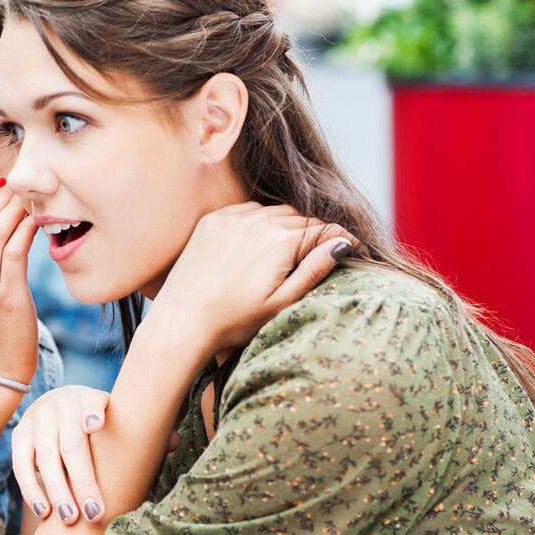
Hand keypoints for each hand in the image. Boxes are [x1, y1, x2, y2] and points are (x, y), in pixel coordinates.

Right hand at [11, 387, 182, 524]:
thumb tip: (175, 441)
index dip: (94, 412)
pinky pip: (22, 465)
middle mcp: (61, 406)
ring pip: (46, 458)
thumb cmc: (98, 422)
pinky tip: (44, 512)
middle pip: (72, 444)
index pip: (93, 402)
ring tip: (70, 518)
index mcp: (90, 399)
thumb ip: (140, 430)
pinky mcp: (20, 436)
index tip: (97, 424)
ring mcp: (38, 421)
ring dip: (57, 491)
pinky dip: (32, 490)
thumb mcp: (115, 417)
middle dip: (82, 480)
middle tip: (95, 512)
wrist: (55, 404)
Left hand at [149, 202, 355, 361]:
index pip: (323, 229)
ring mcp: (231, 218)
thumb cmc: (233, 321)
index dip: (341, 239)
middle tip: (321, 253)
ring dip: (286, 226)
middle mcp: (257, 221)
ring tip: (289, 251)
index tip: (353, 249)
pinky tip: (258, 242)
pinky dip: (258, 222)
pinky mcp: (211, 221)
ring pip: (273, 212)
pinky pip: (246, 211)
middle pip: (299, 218)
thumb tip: (342, 244)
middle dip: (314, 233)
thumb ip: (313, 270)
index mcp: (280, 240)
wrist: (181, 322)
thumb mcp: (281, 303)